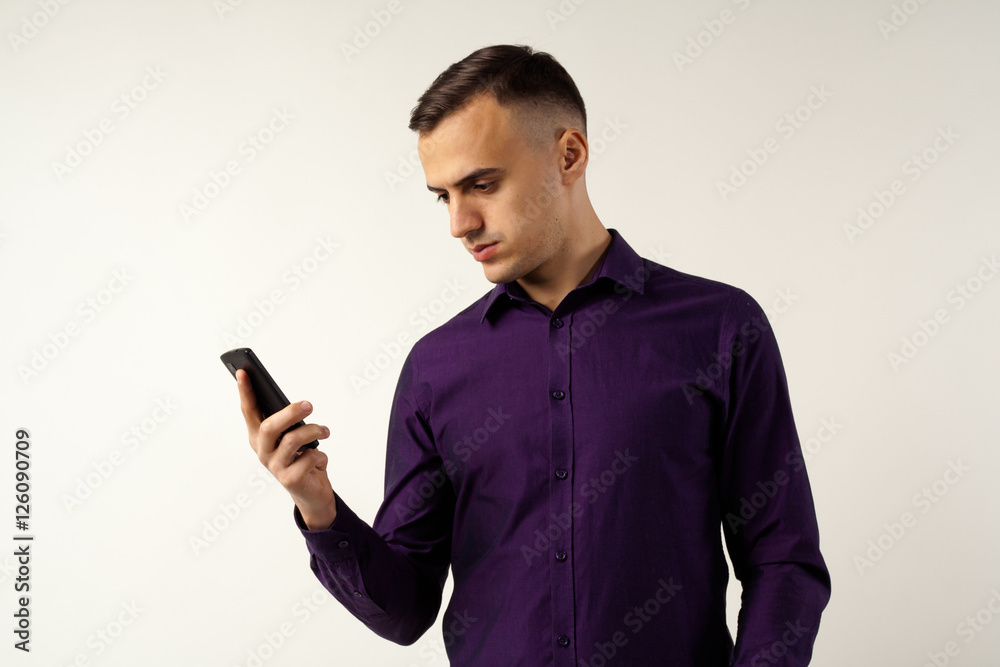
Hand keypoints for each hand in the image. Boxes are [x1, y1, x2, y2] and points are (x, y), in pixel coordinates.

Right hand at [236, 369, 336, 529]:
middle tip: (308, 405)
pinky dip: (320, 454)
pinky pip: (308, 457)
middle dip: (289, 412)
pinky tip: (320, 458)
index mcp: (259, 437)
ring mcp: (274, 466)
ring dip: (313, 431)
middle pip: (269, 426)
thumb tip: (299, 405)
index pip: (249, 411)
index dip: (245, 392)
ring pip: (292, 440)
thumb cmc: (302, 458)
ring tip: (324, 430)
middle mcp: (262, 451)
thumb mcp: (294, 437)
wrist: (312, 492)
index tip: (243, 372)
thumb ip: (290, 422)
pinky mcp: (289, 479)